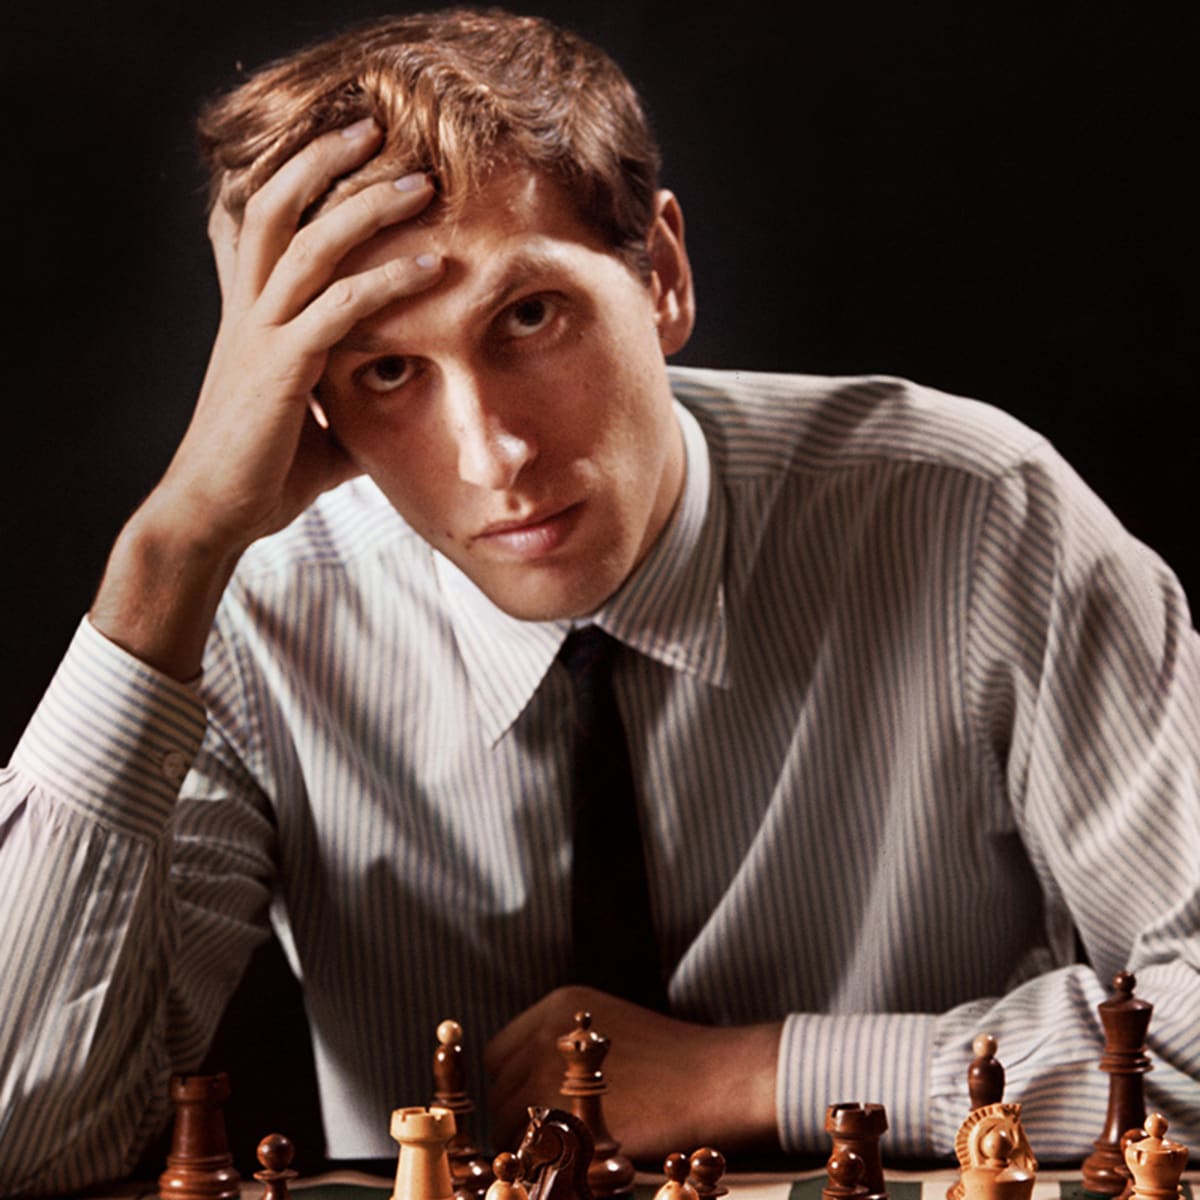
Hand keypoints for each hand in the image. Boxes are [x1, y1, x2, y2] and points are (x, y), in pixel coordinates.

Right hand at [165, 117, 441, 552]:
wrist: (213, 514)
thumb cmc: (265, 470)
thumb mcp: (322, 421)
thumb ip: (355, 393)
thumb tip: (407, 397)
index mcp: (253, 313)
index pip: (262, 219)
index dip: (296, 173)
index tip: (348, 144)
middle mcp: (249, 311)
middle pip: (273, 206)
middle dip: (322, 158)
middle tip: (376, 127)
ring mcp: (260, 336)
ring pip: (304, 245)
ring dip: (364, 206)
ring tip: (418, 181)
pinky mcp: (279, 370)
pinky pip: (336, 310)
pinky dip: (386, 283)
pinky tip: (432, 269)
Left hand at [484, 985, 781, 1162]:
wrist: (717, 1079)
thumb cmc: (673, 1064)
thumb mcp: (610, 1031)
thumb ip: (565, 1048)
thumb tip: (528, 1080)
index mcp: (557, 1007)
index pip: (500, 1052)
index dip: (513, 1083)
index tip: (535, 1106)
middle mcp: (545, 1033)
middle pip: (499, 1087)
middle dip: (518, 1115)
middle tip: (555, 1137)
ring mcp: (550, 1073)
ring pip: (508, 1121)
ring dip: (531, 1141)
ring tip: (569, 1151)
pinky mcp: (565, 1113)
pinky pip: (531, 1148)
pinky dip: (546, 1160)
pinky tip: (577, 1161)